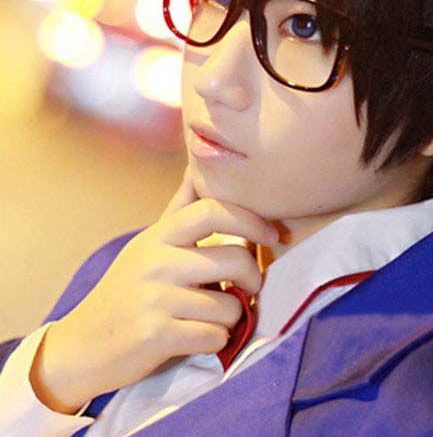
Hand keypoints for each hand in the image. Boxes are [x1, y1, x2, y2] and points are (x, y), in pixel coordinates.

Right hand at [35, 166, 278, 410]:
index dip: (251, 220)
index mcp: (160, 235)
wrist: (84, 344)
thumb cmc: (130, 288)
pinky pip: (215, 337)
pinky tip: (199, 337)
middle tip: (248, 288)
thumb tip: (197, 164)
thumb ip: (180, 208)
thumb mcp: (150, 242)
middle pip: (235, 259)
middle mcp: (157, 261)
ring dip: (231, 317)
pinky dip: (217, 342)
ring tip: (213, 316)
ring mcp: (155, 298)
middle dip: (253, 278)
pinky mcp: (156, 335)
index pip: (214, 210)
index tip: (272, 235)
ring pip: (229, 305)